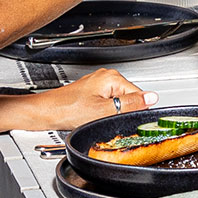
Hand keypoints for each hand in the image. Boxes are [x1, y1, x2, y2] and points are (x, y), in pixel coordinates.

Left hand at [29, 68, 158, 131]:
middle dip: (122, 113)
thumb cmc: (68, 110)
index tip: (125, 120)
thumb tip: (151, 98)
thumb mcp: (103, 112)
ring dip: (112, 114)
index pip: (139, 95)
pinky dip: (104, 113)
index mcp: (112, 78)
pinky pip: (108, 104)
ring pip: (118, 103)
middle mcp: (106, 77)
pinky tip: (92, 117)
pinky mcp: (92, 92)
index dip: (134, 111)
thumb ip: (130, 105)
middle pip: (129, 99)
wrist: (46, 112)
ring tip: (96, 118)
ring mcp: (98, 84)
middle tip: (105, 120)